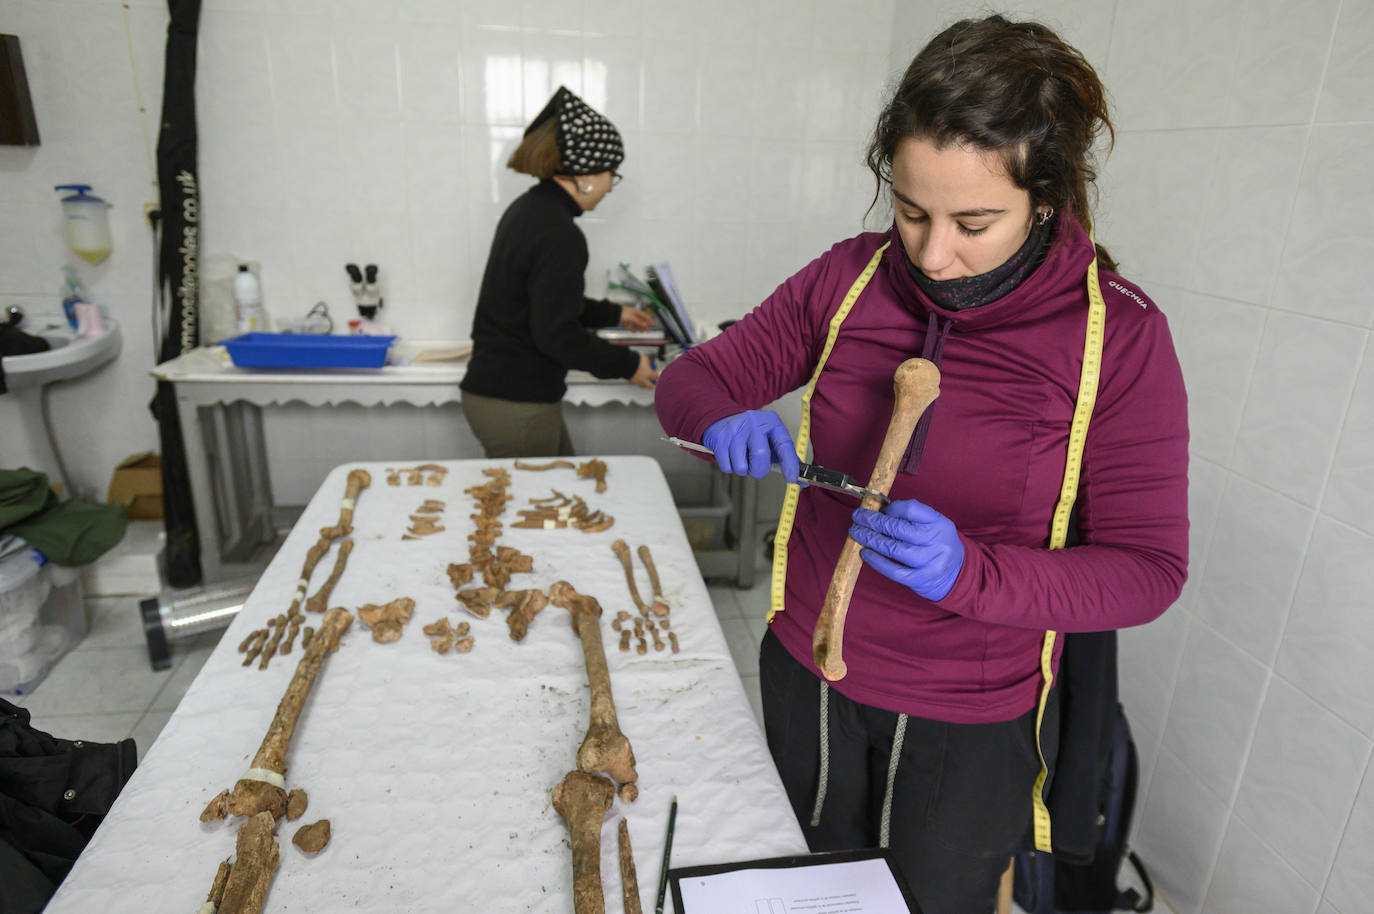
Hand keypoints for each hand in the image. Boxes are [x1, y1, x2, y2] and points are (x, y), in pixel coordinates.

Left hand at [619, 305, 655, 330]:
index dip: (649, 321)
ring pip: (636, 323)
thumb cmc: (623, 313)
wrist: (614, 313)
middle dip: (644, 326)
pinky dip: (632, 328)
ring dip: (639, 328)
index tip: (653, 325)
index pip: (645, 317)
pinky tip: (633, 331)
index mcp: (637, 312)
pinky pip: (630, 325)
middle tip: (647, 331)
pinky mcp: (625, 321)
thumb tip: (645, 325)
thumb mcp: (632, 317)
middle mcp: (634, 315)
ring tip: (642, 332)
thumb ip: (638, 322)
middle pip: (641, 321)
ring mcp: (629, 318)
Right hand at [628, 354, 658, 388]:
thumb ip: (648, 363)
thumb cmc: (635, 360)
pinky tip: (638, 379)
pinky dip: (638, 382)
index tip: (656, 373)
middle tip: (653, 382)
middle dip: (653, 384)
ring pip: (643, 386)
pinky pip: (636, 383)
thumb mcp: (645, 359)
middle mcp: (643, 379)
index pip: (656, 377)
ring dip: (645, 384)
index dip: (657, 375)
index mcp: (649, 374)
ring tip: (646, 382)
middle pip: (651, 386)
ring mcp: (637, 381)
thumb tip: (649, 364)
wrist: (625, 363)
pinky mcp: (631, 381)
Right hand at [701, 411, 799, 482]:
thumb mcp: (772, 441)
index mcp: (772, 423)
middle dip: (759, 470)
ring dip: (743, 470)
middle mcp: (754, 422)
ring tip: (742, 459)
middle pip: (760, 455)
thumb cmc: (754, 437)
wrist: (724, 422)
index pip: (784, 444)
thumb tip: (803, 482)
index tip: (792, 479)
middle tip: (756, 468)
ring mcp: (735, 429)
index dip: (789, 463)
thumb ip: (787, 460)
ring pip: (741, 466)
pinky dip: (730, 468)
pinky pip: (726, 467)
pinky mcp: (719, 438)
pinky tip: (731, 456)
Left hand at [849, 499, 963, 601]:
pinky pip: (893, 570)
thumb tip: (880, 511)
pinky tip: (865, 553)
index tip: (879, 509)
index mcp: (939, 523)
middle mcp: (935, 541)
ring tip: (856, 532)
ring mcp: (928, 562)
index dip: (891, 508)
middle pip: (898, 529)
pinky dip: (876, 561)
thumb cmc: (938, 544)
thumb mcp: (934, 525)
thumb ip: (912, 517)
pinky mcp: (920, 579)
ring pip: (892, 549)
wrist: (956, 573)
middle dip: (872, 521)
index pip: (911, 509)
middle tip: (858, 517)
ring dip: (870, 539)